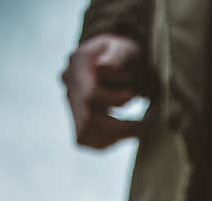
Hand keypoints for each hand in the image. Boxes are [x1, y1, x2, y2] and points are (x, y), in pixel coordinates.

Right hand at [61, 35, 144, 149]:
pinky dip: (106, 141)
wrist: (116, 61)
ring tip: (136, 129)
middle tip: (142, 125)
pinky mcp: (74, 117)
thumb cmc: (125, 55)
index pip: (90, 95)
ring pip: (84, 133)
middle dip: (119, 126)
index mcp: (78, 62)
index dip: (114, 101)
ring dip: (114, 136)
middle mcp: (69, 82)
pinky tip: (122, 133)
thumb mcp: (127, 48)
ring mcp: (70, 101)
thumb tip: (104, 67)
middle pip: (87, 119)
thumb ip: (118, 56)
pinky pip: (85, 139)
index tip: (134, 96)